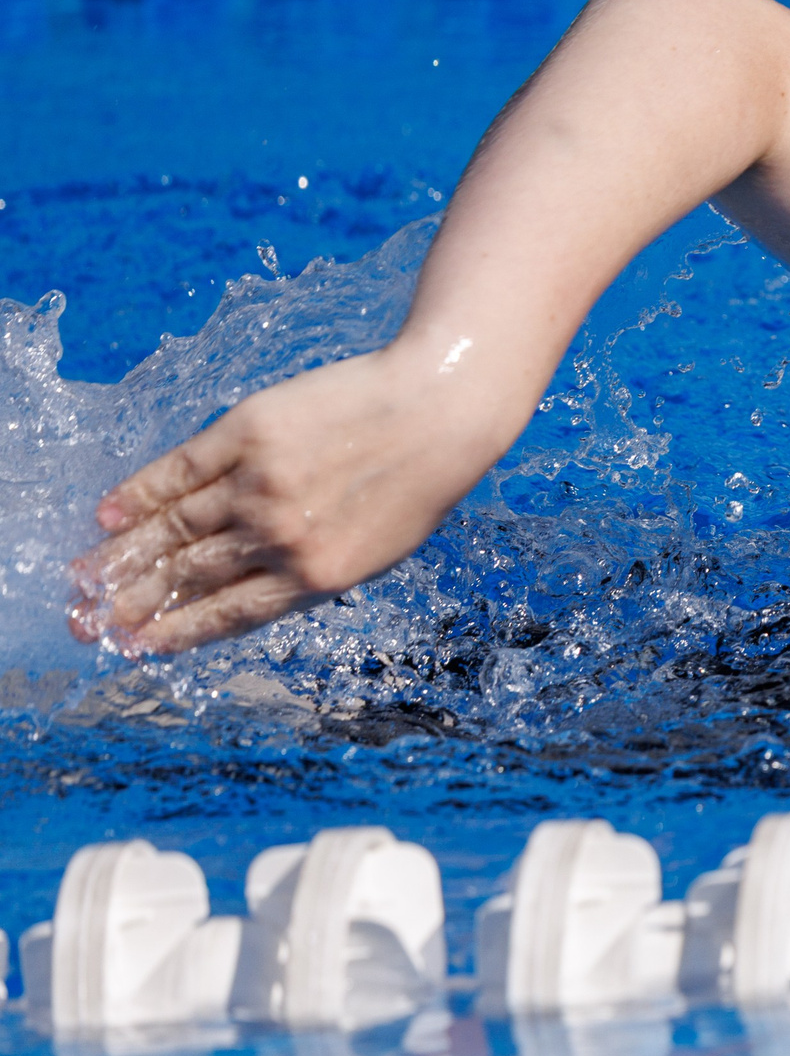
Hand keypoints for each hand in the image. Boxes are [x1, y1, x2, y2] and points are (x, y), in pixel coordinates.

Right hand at [68, 348, 513, 654]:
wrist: (441, 409)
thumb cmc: (417, 483)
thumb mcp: (374, 549)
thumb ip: (310, 571)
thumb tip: (246, 590)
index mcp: (317, 578)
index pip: (228, 615)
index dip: (175, 632)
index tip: (135, 646)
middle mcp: (280, 537)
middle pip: (189, 576)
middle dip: (131, 603)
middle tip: (86, 622)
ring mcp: (260, 484)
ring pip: (174, 528)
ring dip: (121, 556)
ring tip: (83, 578)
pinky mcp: (249, 432)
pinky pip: (180, 469)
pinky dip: (141, 492)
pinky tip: (109, 513)